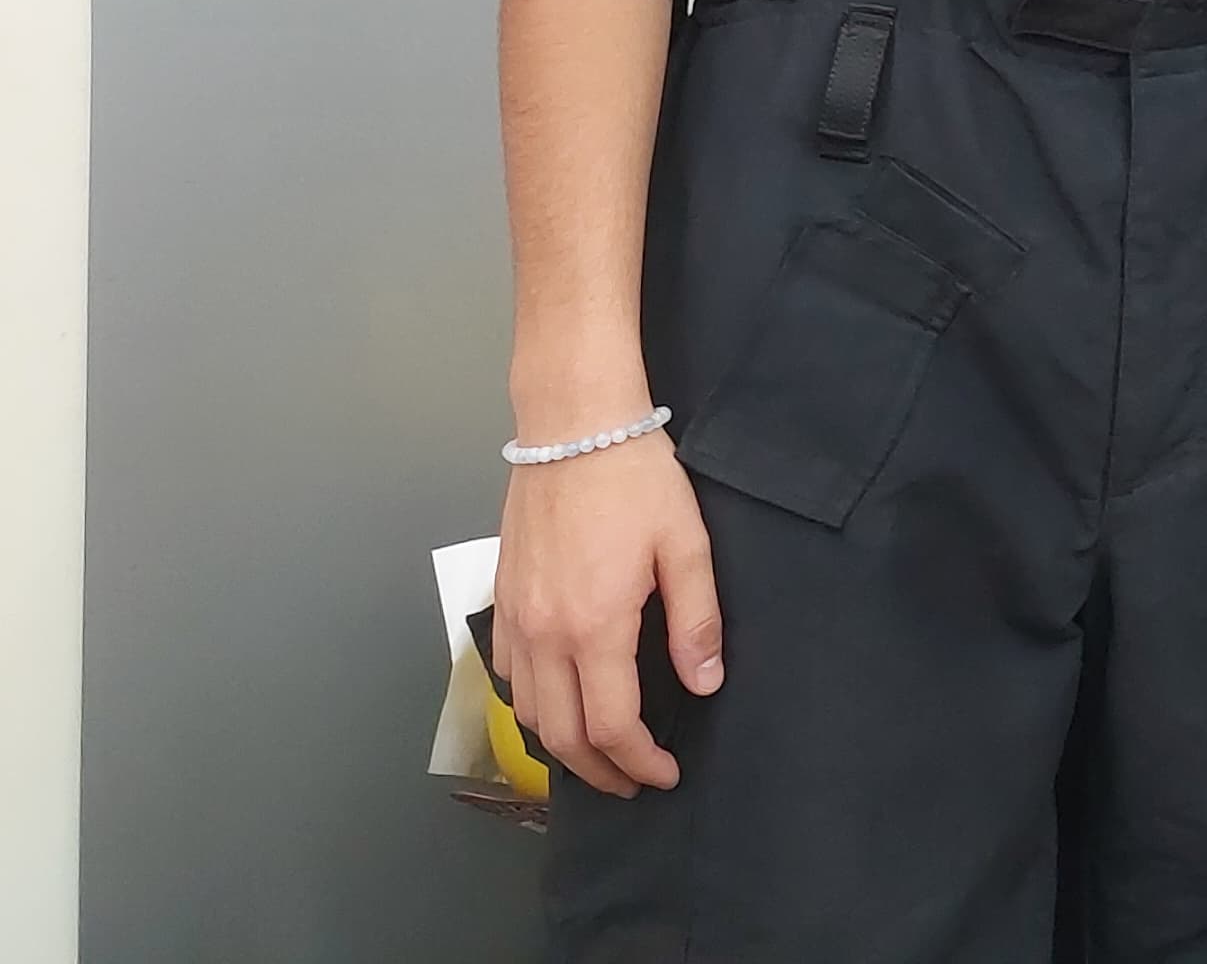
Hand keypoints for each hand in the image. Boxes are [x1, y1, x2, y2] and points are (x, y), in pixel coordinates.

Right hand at [489, 428, 717, 795]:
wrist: (573, 425)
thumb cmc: (637, 479)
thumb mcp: (685, 544)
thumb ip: (695, 620)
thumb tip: (704, 684)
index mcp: (593, 626)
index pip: (611, 724)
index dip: (638, 762)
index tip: (664, 774)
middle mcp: (544, 634)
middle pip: (560, 735)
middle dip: (598, 770)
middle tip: (633, 781)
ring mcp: (515, 618)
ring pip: (526, 711)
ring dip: (562, 744)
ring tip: (601, 752)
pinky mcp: (502, 598)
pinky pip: (509, 675)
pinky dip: (532, 705)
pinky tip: (561, 698)